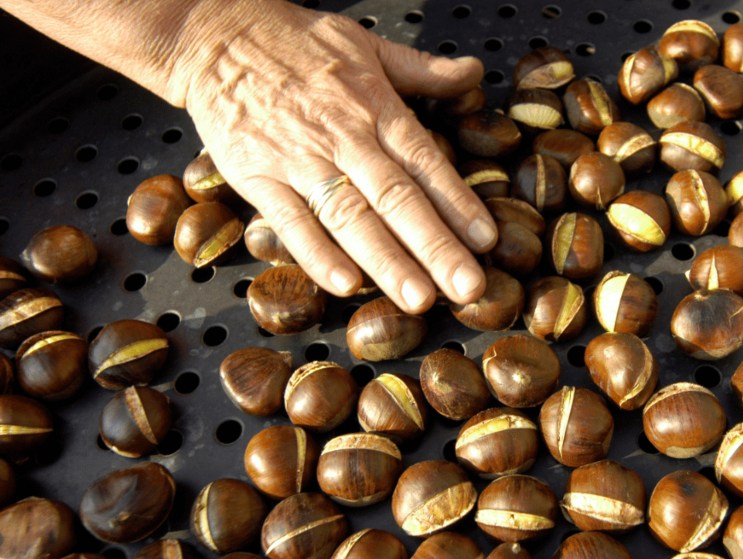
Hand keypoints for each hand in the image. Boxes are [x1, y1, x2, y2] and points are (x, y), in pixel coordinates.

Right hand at [180, 1, 496, 311]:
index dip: (458, 203)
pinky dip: (317, 254)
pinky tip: (345, 284)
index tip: (486, 241)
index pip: (426, 162)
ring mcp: (298, 160)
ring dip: (386, 261)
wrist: (214, 33)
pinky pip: (290, 222)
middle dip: (436, 248)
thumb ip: (423, 70)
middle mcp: (343, 136)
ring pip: (350, 217)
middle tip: (468, 288)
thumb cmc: (296, 43)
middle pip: (397, 198)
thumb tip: (474, 73)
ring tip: (419, 299)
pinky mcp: (256, 177)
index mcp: (375, 107)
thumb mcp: (367, 45)